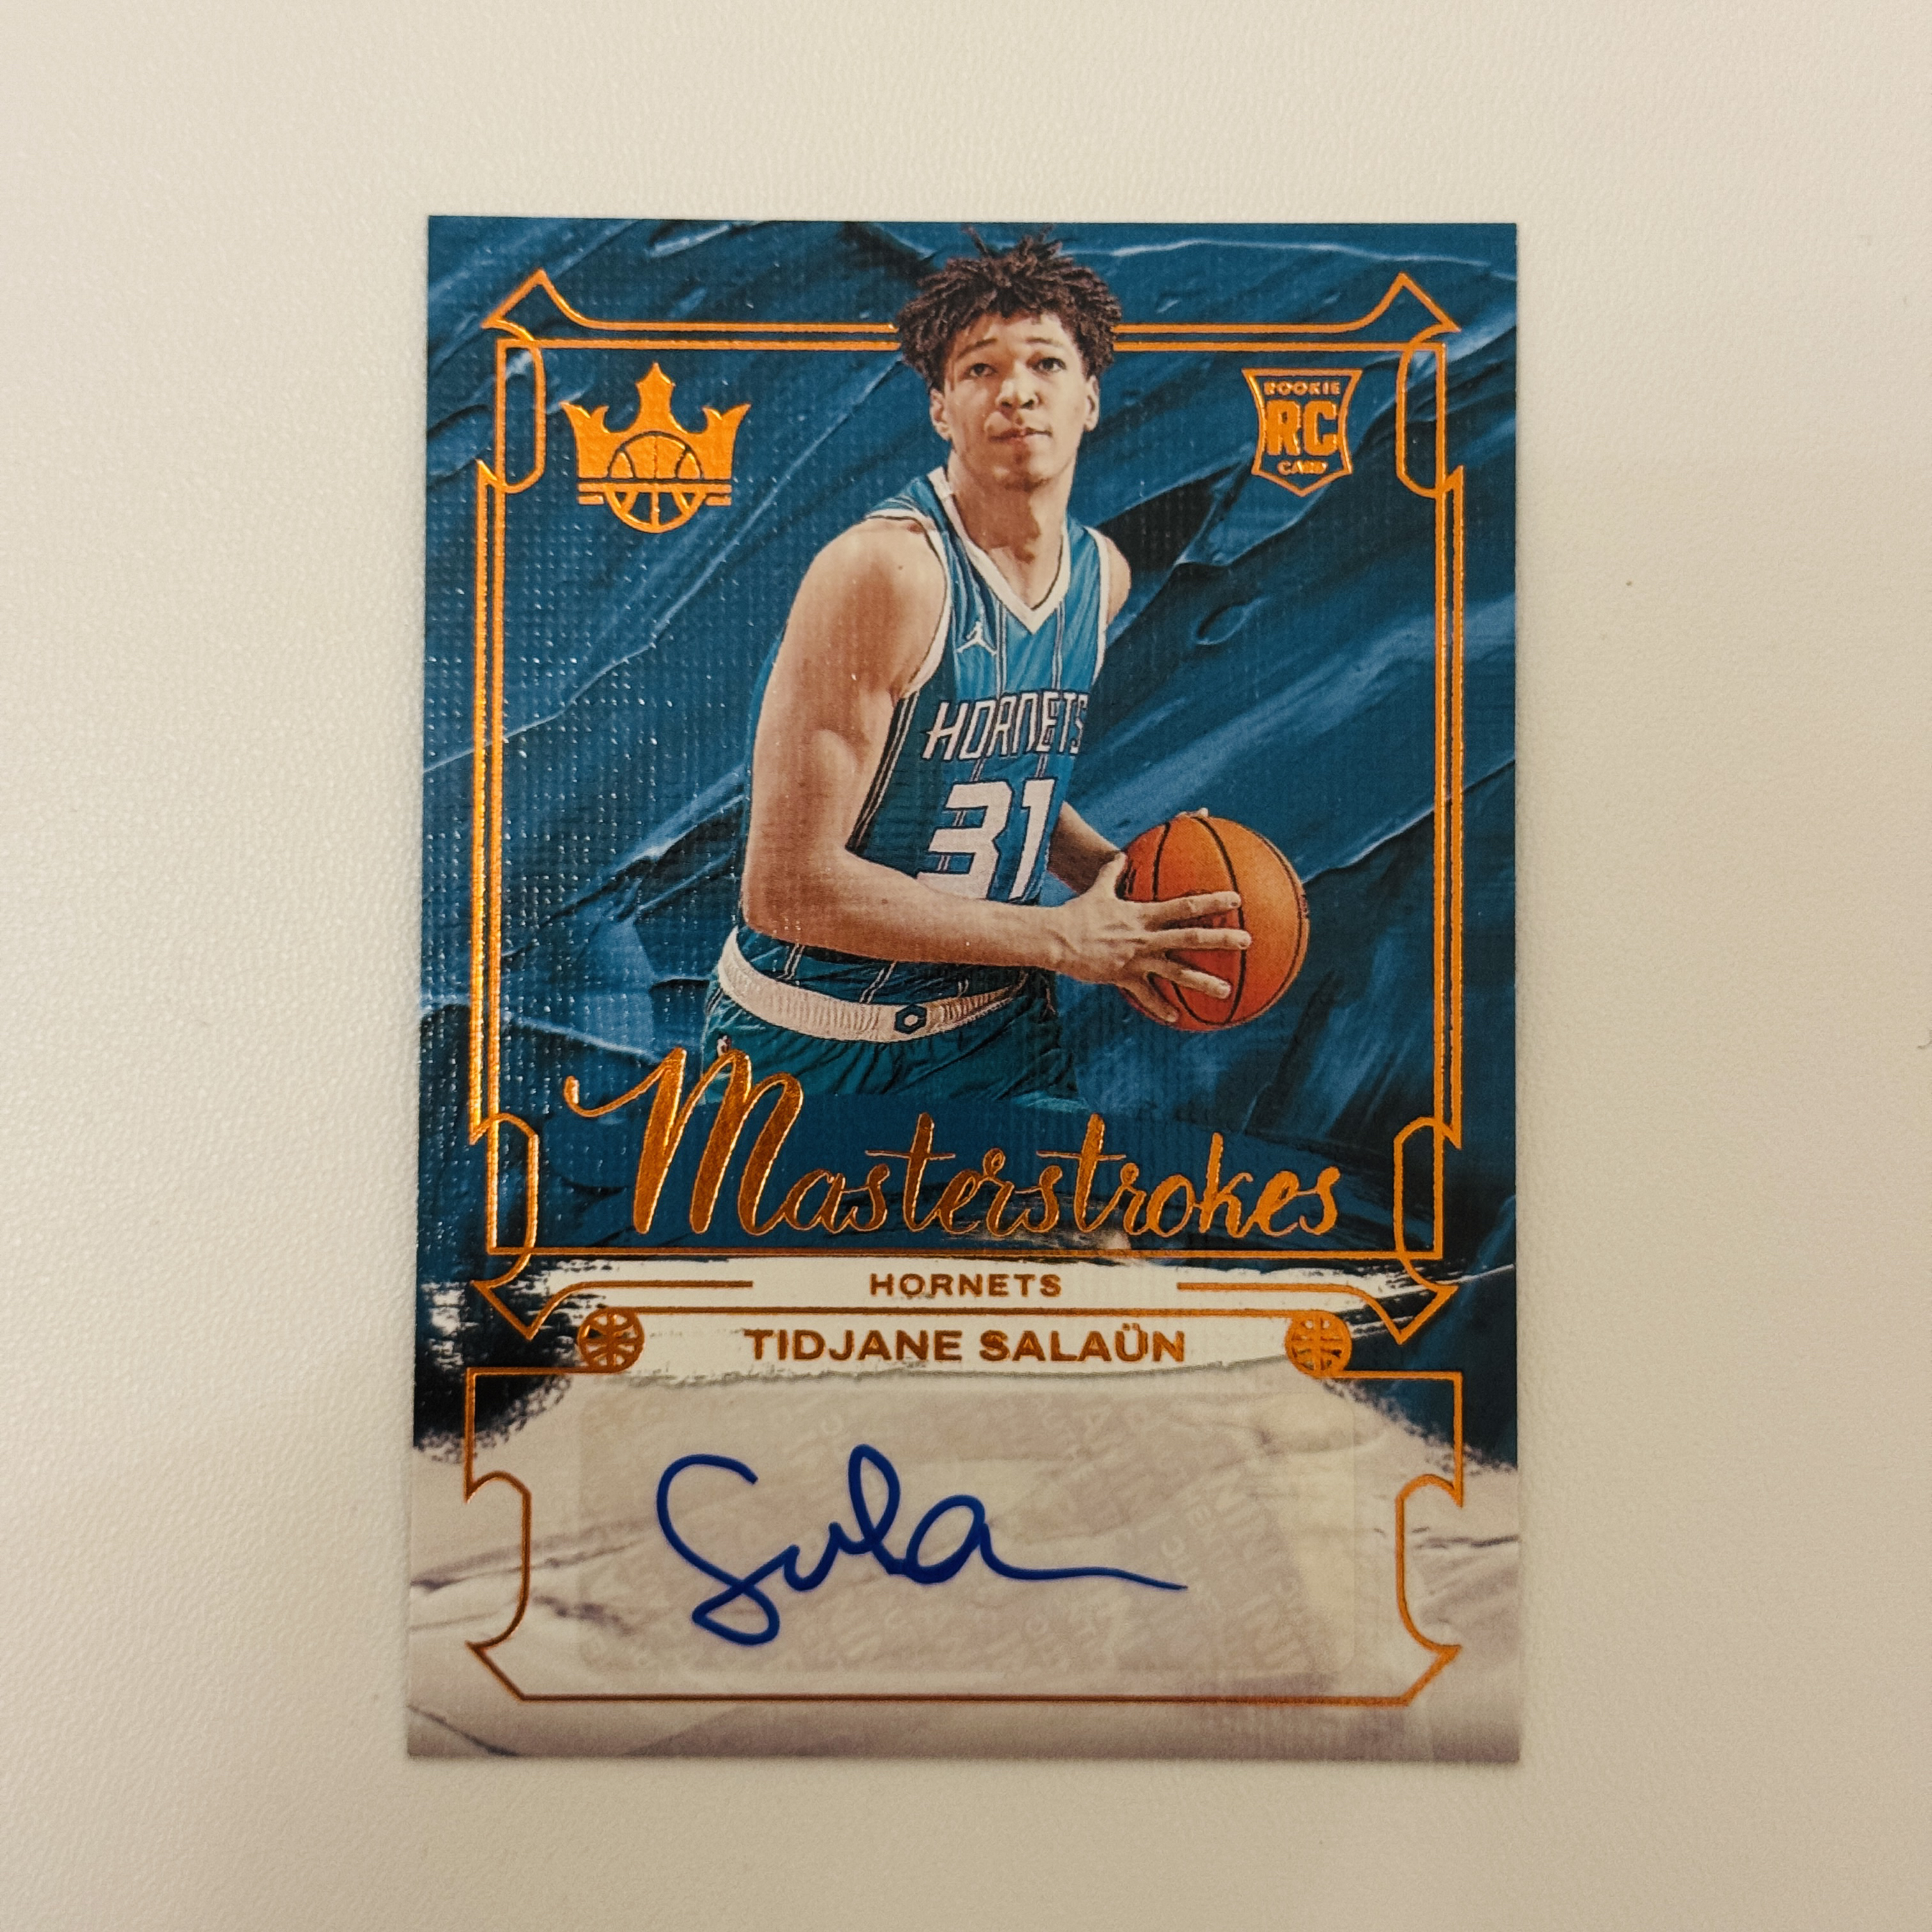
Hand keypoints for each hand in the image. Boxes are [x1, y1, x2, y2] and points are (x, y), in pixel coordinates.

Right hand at [1049, 851, 1249, 1026]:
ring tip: (1226, 991)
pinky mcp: (1123, 978)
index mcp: (1144, 914)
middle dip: (1220, 939)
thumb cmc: (1077, 912)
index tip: (1236, 899)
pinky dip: (1160, 1007)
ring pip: (1176, 972)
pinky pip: (1145, 996)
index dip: (1212, 901)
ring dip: (1202, 982)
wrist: (1056, 939)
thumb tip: (1122, 855)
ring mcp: (1136, 960)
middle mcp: (1146, 937)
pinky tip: (1176, 1019)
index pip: (1185, 905)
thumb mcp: (1097, 889)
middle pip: (1190, 937)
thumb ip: (1113, 872)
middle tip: (1247, 940)